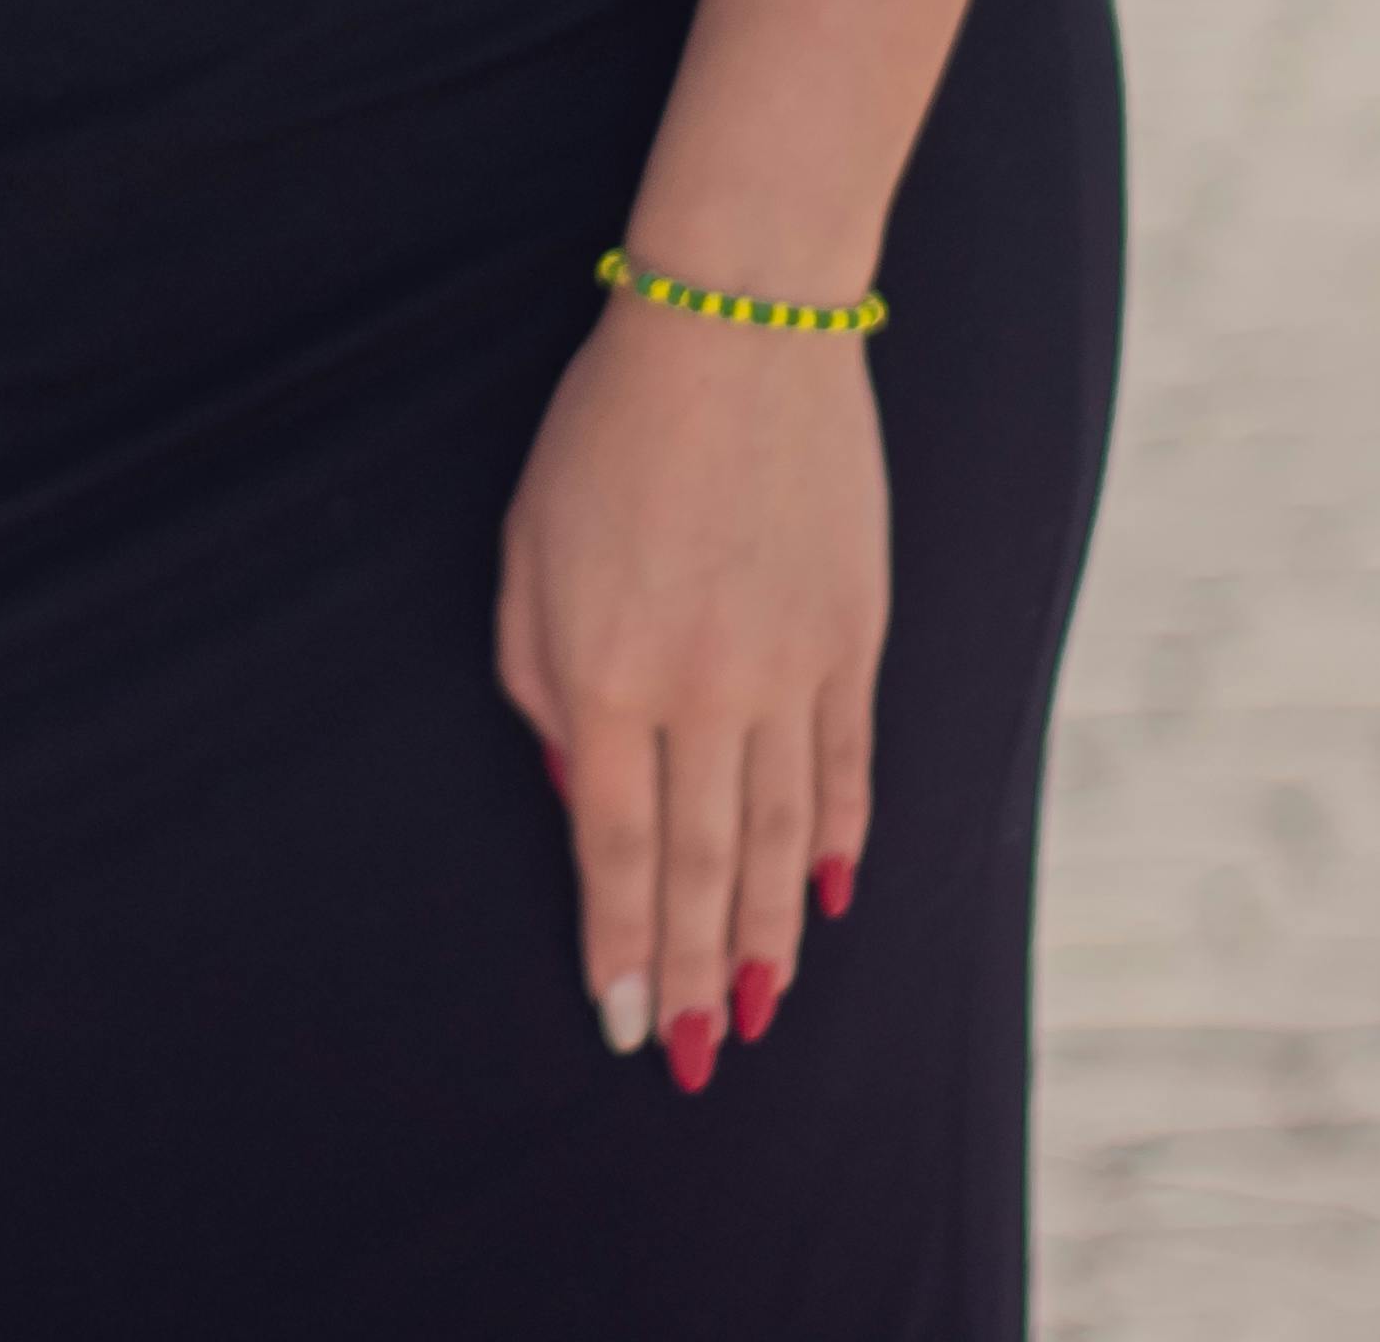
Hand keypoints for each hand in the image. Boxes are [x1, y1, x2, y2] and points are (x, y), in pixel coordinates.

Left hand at [494, 295, 884, 1089]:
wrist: (738, 324)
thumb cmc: (607, 431)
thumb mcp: (527, 552)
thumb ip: (538, 683)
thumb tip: (569, 792)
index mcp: (605, 674)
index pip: (613, 850)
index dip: (620, 947)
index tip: (626, 1022)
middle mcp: (702, 689)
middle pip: (701, 865)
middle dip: (695, 971)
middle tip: (699, 1055)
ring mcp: (789, 666)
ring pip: (781, 834)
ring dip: (770, 932)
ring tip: (762, 1004)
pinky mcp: (851, 633)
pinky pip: (846, 763)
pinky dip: (839, 837)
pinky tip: (833, 894)